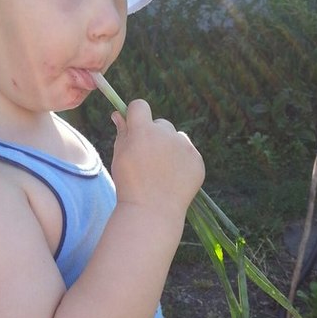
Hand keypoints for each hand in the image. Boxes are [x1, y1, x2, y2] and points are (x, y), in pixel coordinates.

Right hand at [110, 99, 204, 219]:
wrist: (151, 211)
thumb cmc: (129, 184)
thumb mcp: (119, 156)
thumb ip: (122, 131)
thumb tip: (118, 114)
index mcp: (143, 131)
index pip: (140, 106)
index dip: (135, 115)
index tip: (134, 127)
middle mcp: (166, 134)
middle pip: (160, 123)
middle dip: (153, 135)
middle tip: (147, 159)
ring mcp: (184, 147)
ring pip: (176, 137)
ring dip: (169, 147)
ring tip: (161, 171)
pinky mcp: (197, 160)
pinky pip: (188, 152)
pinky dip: (182, 161)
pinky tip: (173, 178)